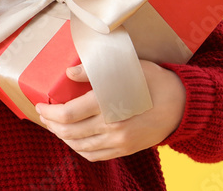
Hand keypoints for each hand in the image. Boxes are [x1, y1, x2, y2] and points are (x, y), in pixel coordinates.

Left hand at [35, 60, 185, 160]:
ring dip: (62, 137)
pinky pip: (94, 155)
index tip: (40, 105)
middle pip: (69, 132)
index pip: (67, 114)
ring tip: (54, 126)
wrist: (182, 104)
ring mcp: (119, 141)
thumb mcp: (126, 67)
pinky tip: (73, 139)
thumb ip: (94, 71)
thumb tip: (68, 73)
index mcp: (109, 103)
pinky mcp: (125, 149)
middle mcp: (112, 126)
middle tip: (43, 114)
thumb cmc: (153, 80)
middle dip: (50, 124)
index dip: (48, 112)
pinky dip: (78, 149)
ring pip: (79, 146)